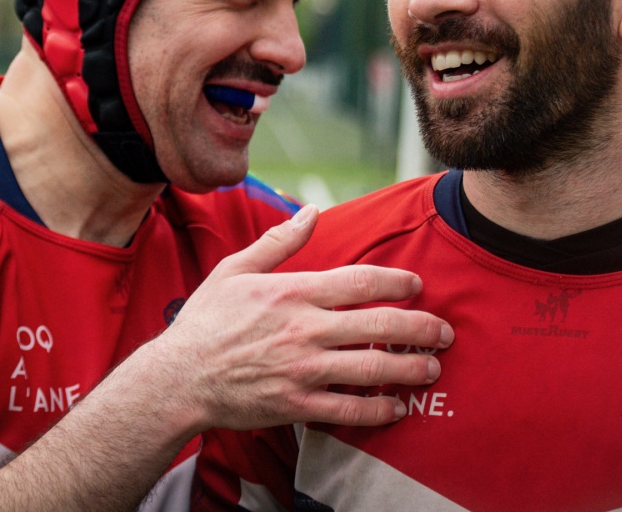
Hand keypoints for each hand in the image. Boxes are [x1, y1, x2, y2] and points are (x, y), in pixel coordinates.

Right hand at [150, 204, 453, 431]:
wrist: (177, 379)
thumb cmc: (205, 322)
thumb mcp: (235, 270)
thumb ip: (278, 242)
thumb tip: (310, 211)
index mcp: (292, 292)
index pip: (360, 281)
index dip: (397, 281)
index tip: (417, 284)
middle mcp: (304, 330)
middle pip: (378, 325)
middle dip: (420, 328)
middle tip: (443, 332)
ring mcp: (302, 370)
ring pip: (372, 369)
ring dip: (410, 369)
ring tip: (431, 368)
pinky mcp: (296, 405)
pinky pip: (349, 410)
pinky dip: (379, 410)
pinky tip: (397, 407)